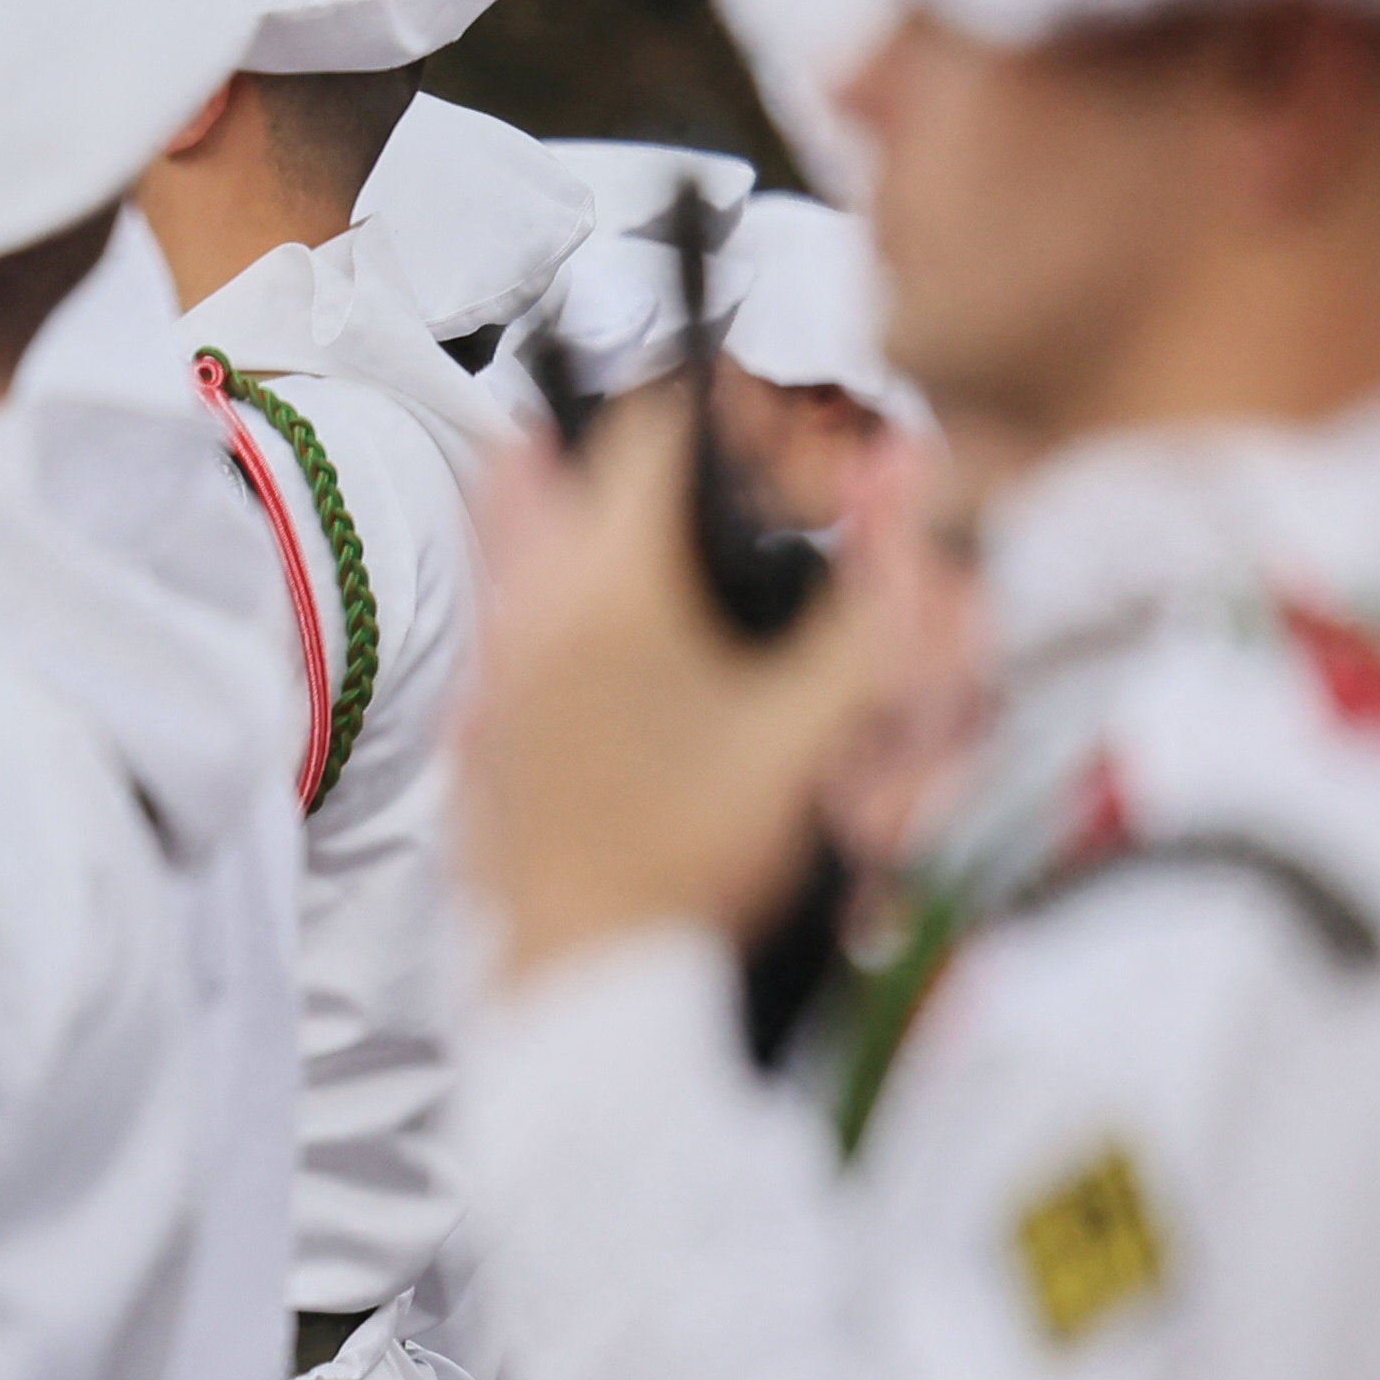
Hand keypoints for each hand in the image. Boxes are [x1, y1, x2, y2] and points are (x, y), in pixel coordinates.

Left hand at [463, 401, 931, 977]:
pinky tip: (616, 645)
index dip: (711, 404)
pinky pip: (498, 623)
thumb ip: (880, 600)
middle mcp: (524, 611)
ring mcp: (483, 669)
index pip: (645, 430)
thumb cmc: (700, 858)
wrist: (593, 974)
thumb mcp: (817, 727)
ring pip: (506, 541)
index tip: (756, 417)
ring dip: (567, 510)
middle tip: (692, 458)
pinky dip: (545, 599)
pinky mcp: (471, 724)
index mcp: (607, 589)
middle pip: (542, 463)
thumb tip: (908, 482)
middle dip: (616, 440)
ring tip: (655, 537)